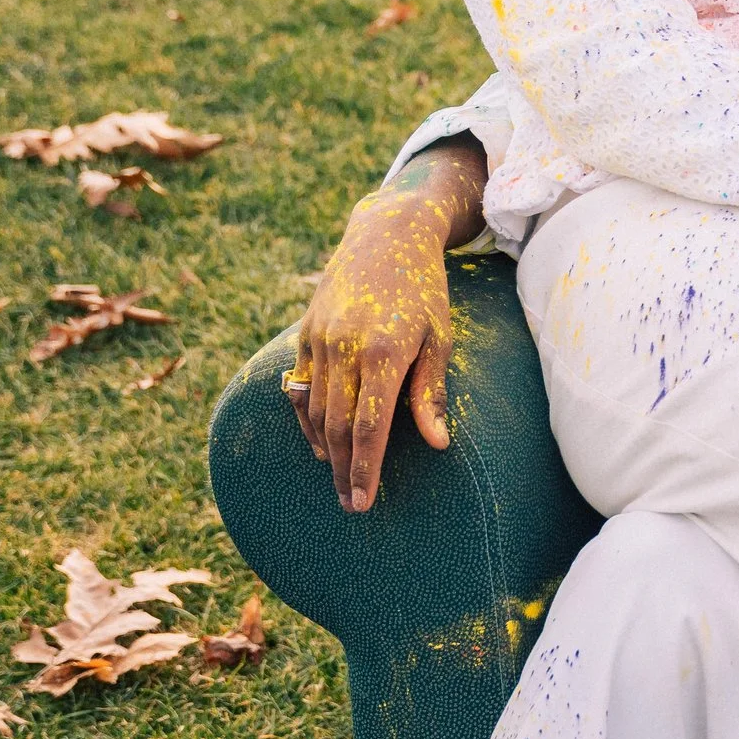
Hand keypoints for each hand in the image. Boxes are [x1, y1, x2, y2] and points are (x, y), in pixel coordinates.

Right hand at [293, 155, 476, 513]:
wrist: (385, 234)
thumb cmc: (423, 289)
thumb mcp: (440, 337)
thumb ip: (431, 392)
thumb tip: (437, 444)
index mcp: (382, 352)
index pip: (368, 427)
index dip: (365, 469)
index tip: (364, 501)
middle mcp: (343, 346)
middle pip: (335, 426)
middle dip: (342, 470)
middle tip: (351, 503)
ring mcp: (319, 338)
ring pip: (312, 409)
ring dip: (323, 448)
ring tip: (337, 477)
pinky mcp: (305, 331)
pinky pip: (299, 385)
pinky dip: (306, 417)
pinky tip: (319, 440)